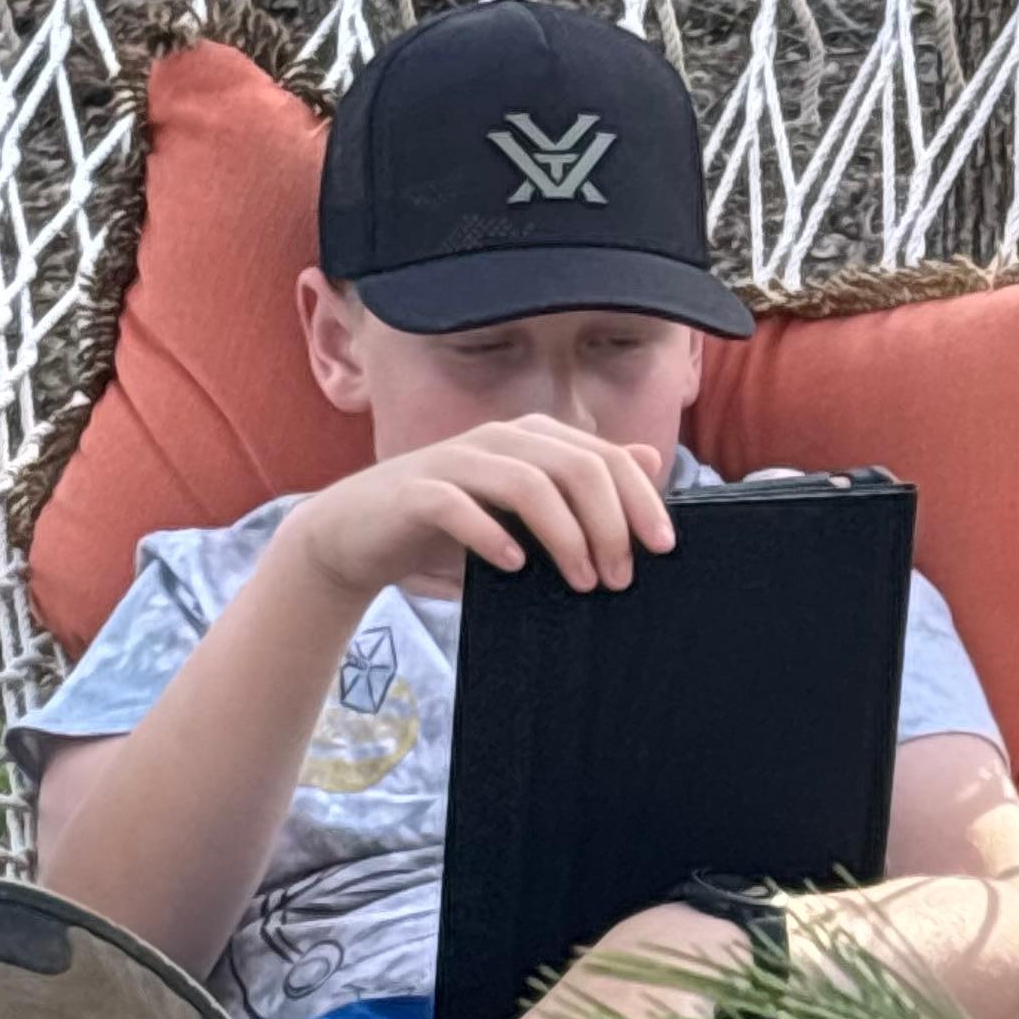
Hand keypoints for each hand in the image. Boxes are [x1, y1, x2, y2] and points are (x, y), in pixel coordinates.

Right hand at [281, 416, 675, 608]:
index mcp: (531, 438)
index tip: (662, 549)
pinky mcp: (415, 492)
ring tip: (582, 581)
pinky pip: (459, 506)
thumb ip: (580, 483)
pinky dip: (491, 535)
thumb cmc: (448, 527)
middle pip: (576, 467)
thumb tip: (649, 459)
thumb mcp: (522, 508)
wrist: (357, 536)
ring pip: (527, 483)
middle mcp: (497, 439)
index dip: (640, 501)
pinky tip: (513, 565)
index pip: (604, 458)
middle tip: (620, 577)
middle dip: (609, 524)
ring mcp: (454, 462)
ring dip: (565, 535)